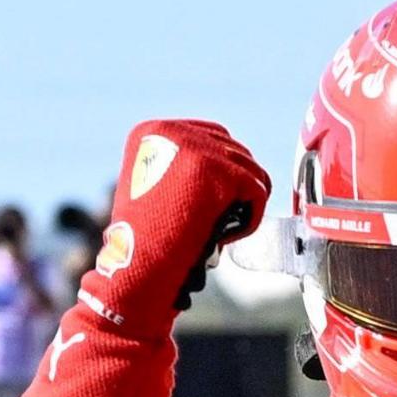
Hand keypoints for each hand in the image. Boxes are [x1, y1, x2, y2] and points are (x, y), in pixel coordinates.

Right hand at [77, 119, 271, 323]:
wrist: (138, 265)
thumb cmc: (145, 239)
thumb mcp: (154, 186)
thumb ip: (182, 166)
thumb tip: (229, 166)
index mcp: (153, 131)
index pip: (209, 137)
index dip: (220, 172)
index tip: (210, 204)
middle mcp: (174, 131)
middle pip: (233, 149)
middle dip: (235, 187)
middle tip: (221, 219)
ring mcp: (198, 148)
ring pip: (249, 169)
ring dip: (242, 203)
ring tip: (220, 230)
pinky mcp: (221, 171)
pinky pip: (258, 190)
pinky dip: (250, 218)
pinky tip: (226, 236)